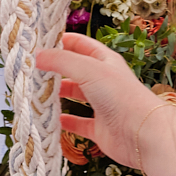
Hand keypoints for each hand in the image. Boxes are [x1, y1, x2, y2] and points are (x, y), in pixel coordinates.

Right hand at [36, 34, 163, 171]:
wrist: (142, 134)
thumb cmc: (120, 95)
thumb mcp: (88, 69)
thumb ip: (61, 61)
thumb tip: (37, 55)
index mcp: (104, 61)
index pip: (80, 45)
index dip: (62, 41)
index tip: (40, 42)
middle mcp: (104, 81)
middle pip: (76, 71)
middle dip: (56, 69)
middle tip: (33, 69)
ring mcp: (103, 105)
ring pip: (76, 96)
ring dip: (59, 94)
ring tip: (38, 92)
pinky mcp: (100, 128)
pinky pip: (79, 124)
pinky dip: (66, 123)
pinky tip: (53, 121)